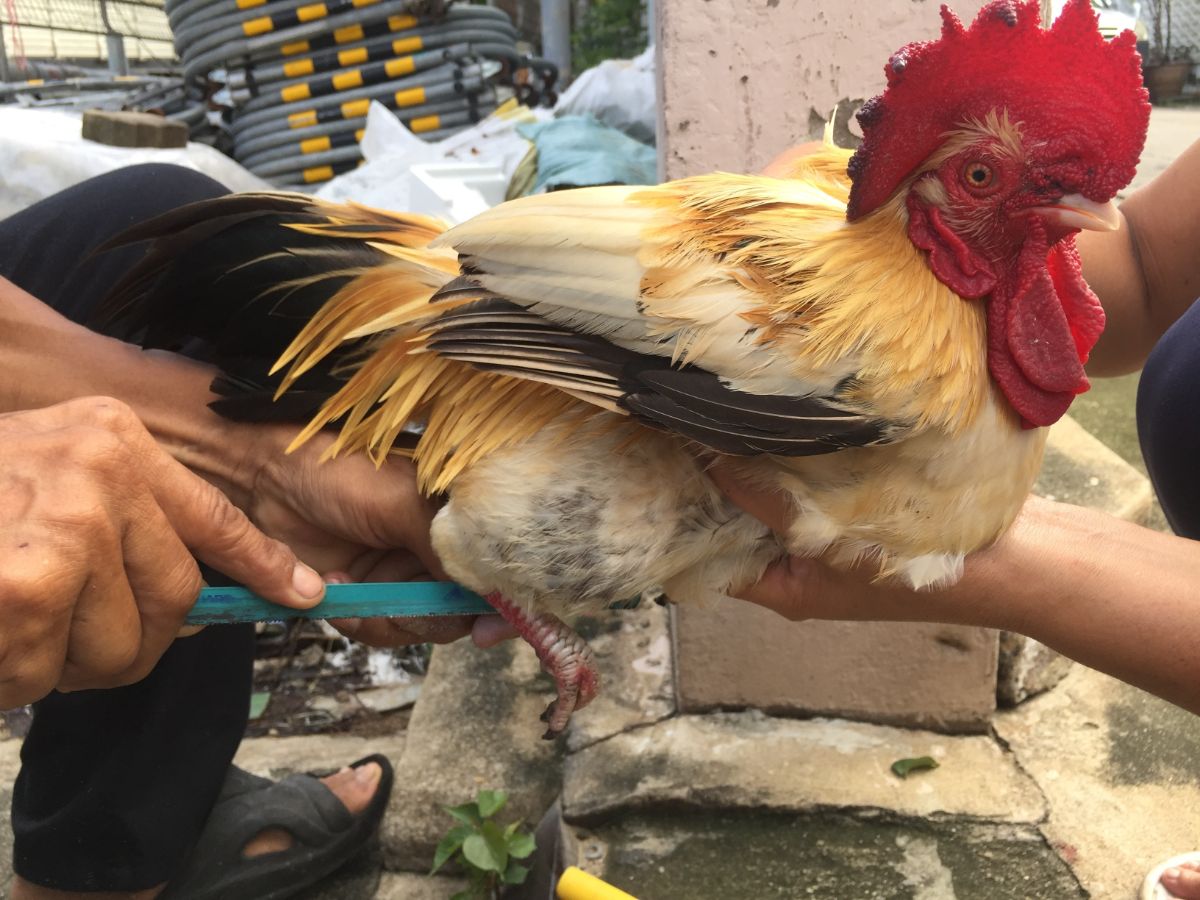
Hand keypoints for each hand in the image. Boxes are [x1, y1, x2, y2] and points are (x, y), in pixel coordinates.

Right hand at [0, 398, 324, 706]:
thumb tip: (188, 603)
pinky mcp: (29, 583)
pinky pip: (47, 671)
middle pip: (174, 602)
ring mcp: (69, 525)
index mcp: (115, 439)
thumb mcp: (46, 471)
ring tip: (8, 621)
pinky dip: (9, 676)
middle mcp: (104, 471)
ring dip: (55, 662)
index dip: (264, 566)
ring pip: (116, 648)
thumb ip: (120, 517)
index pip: (214, 518)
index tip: (306, 595)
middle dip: (128, 642)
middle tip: (64, 633)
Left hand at [230, 424, 489, 646]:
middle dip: (429, 614)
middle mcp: (443, 548)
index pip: (503, 570)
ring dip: (386, 615)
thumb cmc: (335, 473)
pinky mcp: (373, 596)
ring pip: (424, 627)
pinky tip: (334, 585)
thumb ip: (450, 544)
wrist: (260, 481)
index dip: (504, 606)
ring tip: (350, 583)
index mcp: (463, 516)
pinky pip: (385, 631)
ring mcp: (408, 575)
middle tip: (399, 596)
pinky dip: (358, 618)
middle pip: (467, 610)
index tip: (487, 630)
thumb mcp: (403, 501)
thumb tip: (491, 593)